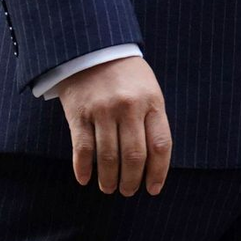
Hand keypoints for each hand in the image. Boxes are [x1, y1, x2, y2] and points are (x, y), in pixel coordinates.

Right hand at [56, 56, 171, 195]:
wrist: (94, 48)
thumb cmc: (127, 75)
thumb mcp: (149, 90)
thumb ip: (152, 120)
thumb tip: (153, 161)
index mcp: (152, 101)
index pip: (160, 145)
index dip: (158, 172)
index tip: (153, 189)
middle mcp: (129, 107)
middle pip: (134, 156)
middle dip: (131, 181)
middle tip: (128, 191)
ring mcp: (103, 111)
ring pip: (108, 158)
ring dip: (109, 179)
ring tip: (109, 187)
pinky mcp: (80, 114)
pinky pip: (82, 150)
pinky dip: (84, 169)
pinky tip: (86, 179)